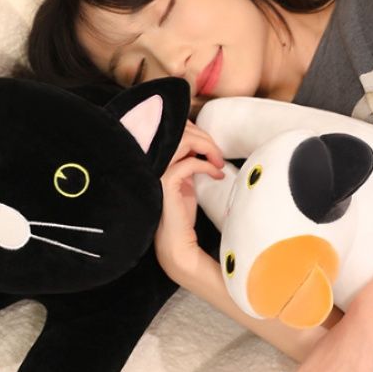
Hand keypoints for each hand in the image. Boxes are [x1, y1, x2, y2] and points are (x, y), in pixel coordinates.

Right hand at [155, 121, 223, 281]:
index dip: (197, 132)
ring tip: (219, 161)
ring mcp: (158, 170)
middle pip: (180, 131)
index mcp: (157, 158)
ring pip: (184, 141)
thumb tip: (204, 144)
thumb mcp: (187, 180)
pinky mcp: (166, 182)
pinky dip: (207, 165)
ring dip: (207, 147)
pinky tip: (217, 175)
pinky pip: (190, 163)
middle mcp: (154, 161)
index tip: (212, 148)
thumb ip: (189, 161)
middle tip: (218, 154)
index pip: (174, 130)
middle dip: (205, 138)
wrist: (176, 241)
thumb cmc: (181, 213)